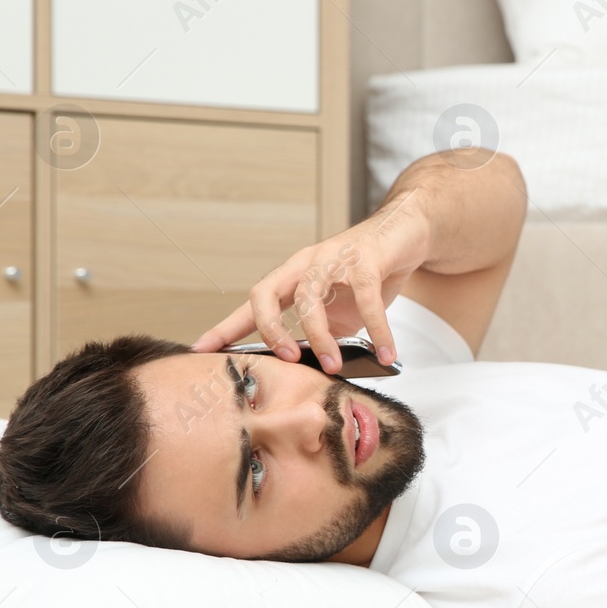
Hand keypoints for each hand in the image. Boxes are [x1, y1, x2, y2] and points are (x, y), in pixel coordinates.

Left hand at [192, 196, 430, 371]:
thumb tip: (315, 373)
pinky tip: (385, 353)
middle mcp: (305, 264)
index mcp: (292, 277)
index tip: (202, 350)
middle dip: (269, 330)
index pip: (252, 305)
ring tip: (334, 365)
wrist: (404, 234)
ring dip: (319, 335)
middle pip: (266, 293)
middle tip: (288, 360)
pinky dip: (377, 330)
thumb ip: (324, 335)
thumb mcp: (340, 311)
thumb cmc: (368, 273)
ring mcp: (333, 259)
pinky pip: (365, 298)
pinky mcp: (367, 259)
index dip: (226, 328)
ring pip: (309, 296)